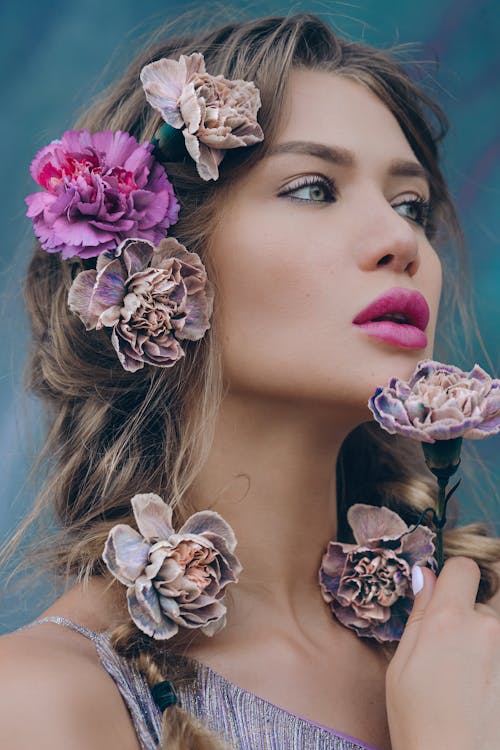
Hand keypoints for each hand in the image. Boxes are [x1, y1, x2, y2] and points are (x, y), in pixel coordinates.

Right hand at [386, 556, 499, 749]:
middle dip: (473, 608)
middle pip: (487, 594)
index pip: (463, 567)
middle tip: (457, 640)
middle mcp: (488, 629)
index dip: (452, 576)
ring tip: (469, 671)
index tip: (445, 592)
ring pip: (498, 624)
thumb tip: (425, 576)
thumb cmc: (420, 723)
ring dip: (486, 636)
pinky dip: (493, 658)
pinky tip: (481, 685)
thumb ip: (420, 615)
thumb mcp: (402, 666)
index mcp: (450, 621)